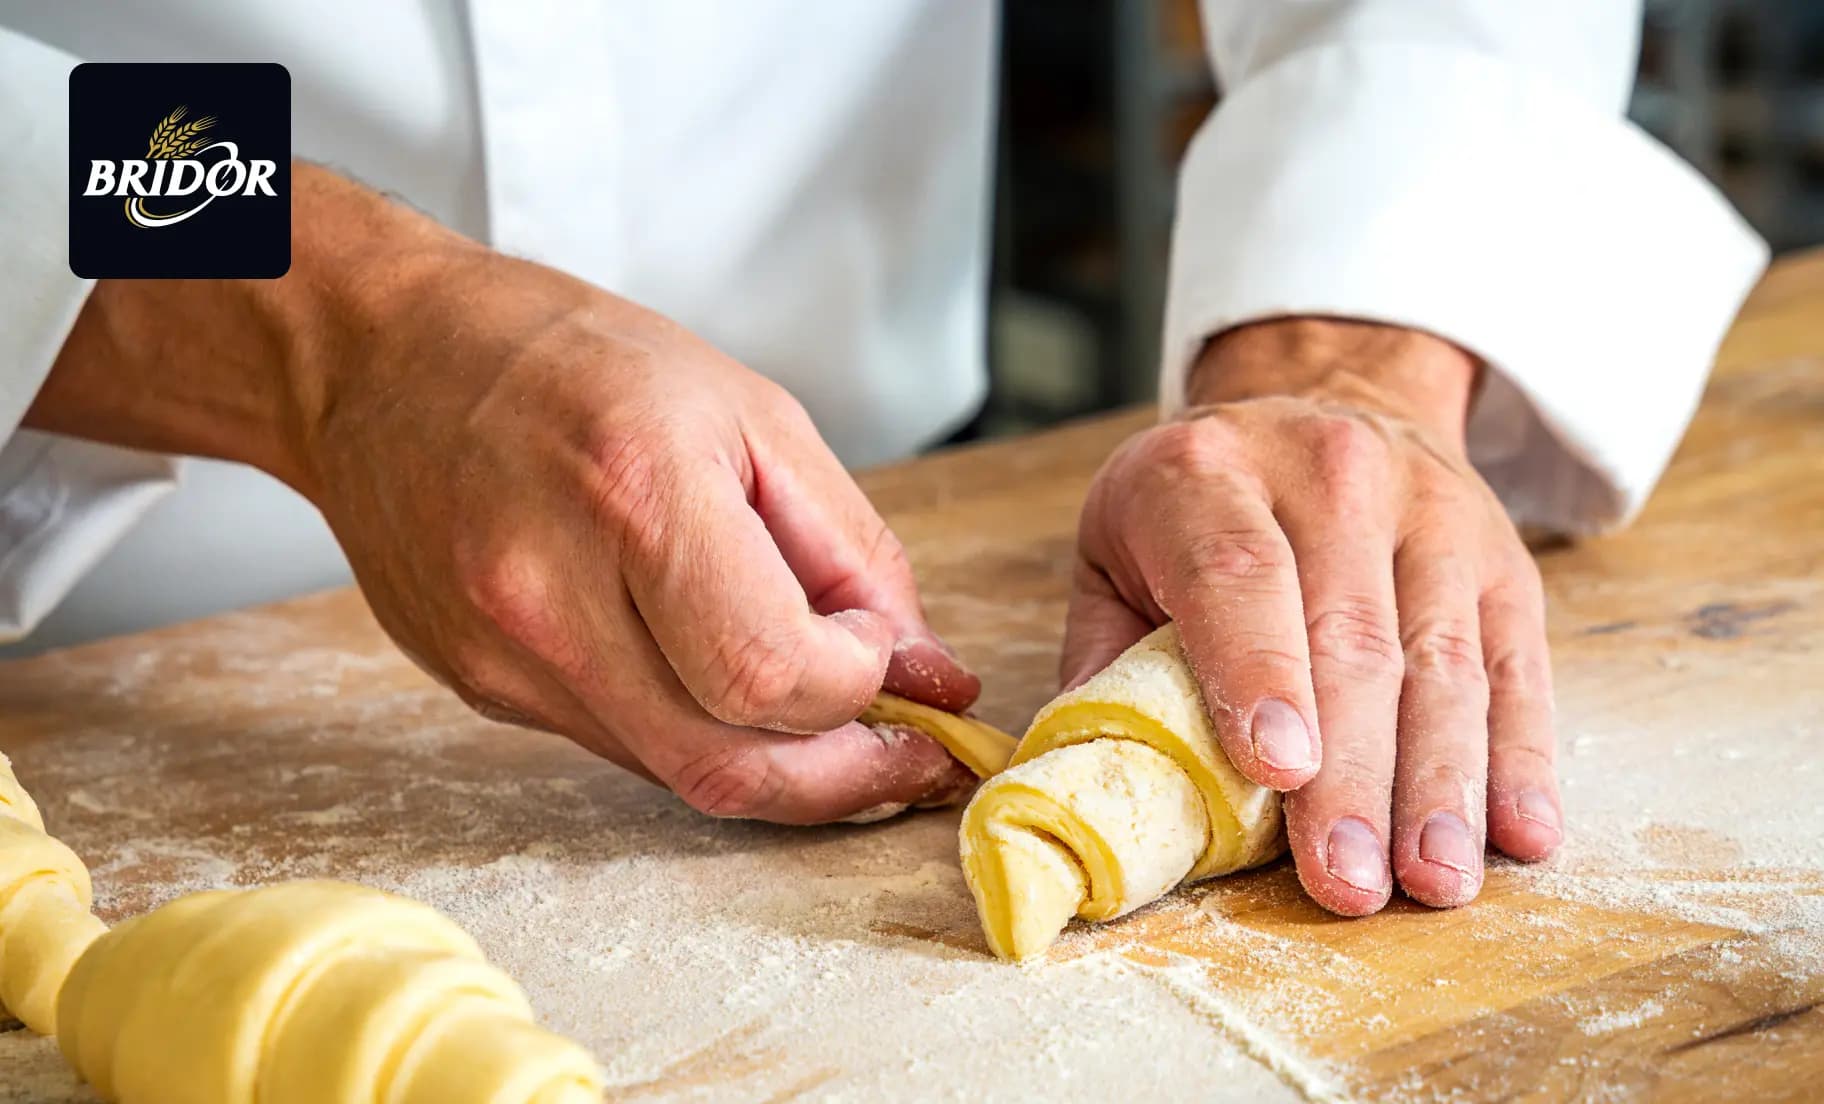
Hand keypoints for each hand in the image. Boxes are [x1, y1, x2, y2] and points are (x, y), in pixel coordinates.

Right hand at [29, 165, 978, 823]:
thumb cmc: (570, 357)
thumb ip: (853, 555)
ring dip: (781, 767)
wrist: (383, 355)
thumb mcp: (752, 414)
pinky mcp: (480, 690)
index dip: (862, 689)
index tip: (888, 655)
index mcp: (637, 494)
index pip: (775, 675)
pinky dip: (701, 734)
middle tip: (903, 749)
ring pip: (682, 777)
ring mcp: (505, 656)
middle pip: (731, 765)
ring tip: (829, 714)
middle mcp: (553, 594)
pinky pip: (626, 749)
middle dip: (843, 775)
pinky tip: (725, 684)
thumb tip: (929, 674)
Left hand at [1063, 318, 1560, 914]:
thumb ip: (1103, 660)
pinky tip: (1520, 834)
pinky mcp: (1500, 559)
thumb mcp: (1117, 548)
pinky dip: (1522, 757)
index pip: (1239, 573)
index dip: (1260, 671)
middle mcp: (1329, 478)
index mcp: (1207, 474)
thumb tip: (1091, 790)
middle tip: (1348, 881)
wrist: (1325, 394)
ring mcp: (1428, 514)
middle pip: (1350, 639)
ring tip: (1432, 880)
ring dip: (1440, 784)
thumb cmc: (1198, 506)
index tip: (1277, 770)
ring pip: (1442, 661)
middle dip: (1353, 775)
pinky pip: (1516, 666)